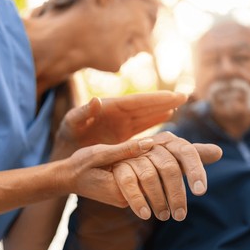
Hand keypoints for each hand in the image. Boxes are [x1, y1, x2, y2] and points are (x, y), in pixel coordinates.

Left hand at [52, 91, 186, 157]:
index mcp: (109, 108)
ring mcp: (122, 123)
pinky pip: (142, 125)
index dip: (156, 99)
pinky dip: (155, 119)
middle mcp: (118, 113)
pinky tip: (167, 116)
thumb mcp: (70, 125)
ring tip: (179, 104)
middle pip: (146, 105)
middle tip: (184, 96)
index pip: (137, 102)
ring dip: (162, 108)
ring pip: (147, 114)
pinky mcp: (123, 134)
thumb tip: (96, 100)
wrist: (65, 153)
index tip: (173, 96)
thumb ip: (82, 113)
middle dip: (164, 100)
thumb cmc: (66, 139)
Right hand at [65, 137, 155, 206]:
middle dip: (160, 159)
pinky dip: (148, 165)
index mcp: (120, 191)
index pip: (151, 175)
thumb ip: (125, 150)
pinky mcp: (127, 194)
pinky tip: (148, 151)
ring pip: (151, 179)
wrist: (69, 178)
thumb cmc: (81, 165)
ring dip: (155, 162)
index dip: (158, 156)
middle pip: (154, 178)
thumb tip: (150, 143)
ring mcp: (127, 198)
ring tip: (156, 145)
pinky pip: (143, 180)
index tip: (161, 141)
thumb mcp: (101, 153)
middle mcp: (126, 199)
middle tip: (162, 142)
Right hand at [113, 132, 221, 220]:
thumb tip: (218, 152)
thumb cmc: (155, 161)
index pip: (187, 152)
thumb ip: (194, 156)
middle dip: (176, 194)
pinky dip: (138, 200)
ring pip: (150, 177)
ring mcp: (135, 154)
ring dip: (158, 200)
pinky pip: (130, 183)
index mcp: (170, 141)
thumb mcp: (175, 158)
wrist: (120, 161)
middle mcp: (153, 144)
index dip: (195, 171)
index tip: (200, 192)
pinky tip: (145, 214)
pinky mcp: (119, 166)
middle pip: (169, 168)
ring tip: (164, 216)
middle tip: (180, 215)